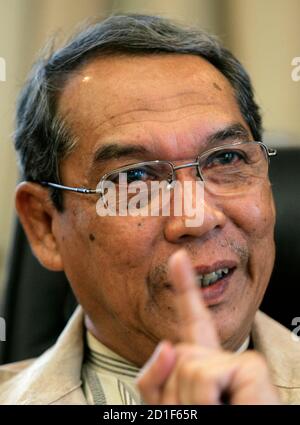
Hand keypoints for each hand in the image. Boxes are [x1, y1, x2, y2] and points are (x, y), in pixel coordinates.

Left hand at [136, 250, 279, 404]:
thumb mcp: (171, 409)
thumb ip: (156, 381)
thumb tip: (166, 347)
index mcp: (204, 368)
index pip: (191, 324)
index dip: (185, 289)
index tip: (177, 259)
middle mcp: (223, 360)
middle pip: (176, 353)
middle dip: (174, 392)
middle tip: (204, 412)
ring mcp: (240, 363)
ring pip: (186, 363)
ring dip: (190, 402)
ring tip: (217, 412)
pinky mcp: (253, 369)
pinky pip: (205, 374)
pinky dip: (207, 401)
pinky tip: (231, 408)